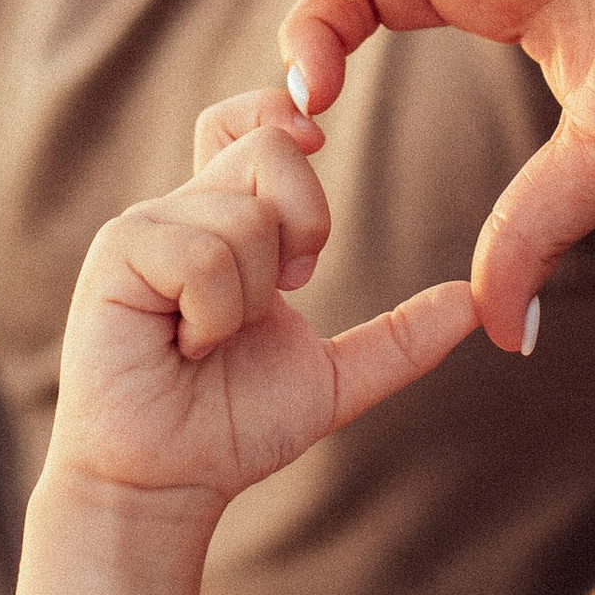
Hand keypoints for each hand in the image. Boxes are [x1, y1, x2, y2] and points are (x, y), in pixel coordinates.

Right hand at [42, 118, 476, 518]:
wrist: (168, 483)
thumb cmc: (232, 426)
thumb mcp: (337, 378)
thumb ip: (402, 338)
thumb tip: (477, 304)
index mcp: (228, 222)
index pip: (251, 122)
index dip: (283, 111)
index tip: (320, 140)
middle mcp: (186, 211)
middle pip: (269, 146)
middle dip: (306, 222)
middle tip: (286, 289)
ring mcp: (147, 229)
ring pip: (246, 214)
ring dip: (251, 298)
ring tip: (210, 340)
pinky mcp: (117, 255)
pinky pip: (201, 253)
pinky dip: (213, 314)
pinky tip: (184, 344)